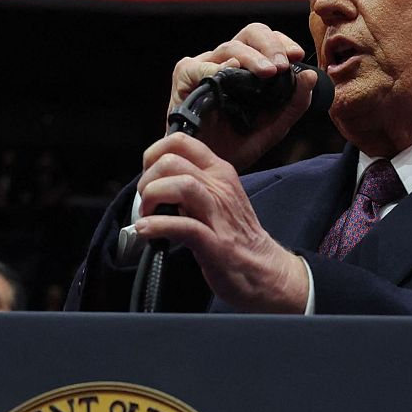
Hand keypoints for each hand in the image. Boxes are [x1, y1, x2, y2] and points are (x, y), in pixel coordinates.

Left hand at [134, 132, 306, 312]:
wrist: (264, 270)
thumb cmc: (237, 236)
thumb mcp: (217, 198)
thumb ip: (192, 184)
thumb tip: (157, 179)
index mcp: (219, 173)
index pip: (181, 141)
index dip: (154, 154)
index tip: (148, 175)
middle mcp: (220, 187)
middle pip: (172, 162)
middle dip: (148, 181)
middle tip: (146, 203)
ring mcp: (219, 214)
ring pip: (180, 185)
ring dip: (153, 198)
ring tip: (147, 215)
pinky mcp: (216, 243)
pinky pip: (183, 226)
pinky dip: (158, 227)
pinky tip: (147, 231)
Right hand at [168, 23, 316, 171]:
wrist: (207, 169)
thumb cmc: (236, 147)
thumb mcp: (274, 127)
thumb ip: (295, 103)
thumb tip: (310, 74)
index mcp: (248, 69)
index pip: (267, 41)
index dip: (283, 42)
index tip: (297, 56)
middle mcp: (227, 62)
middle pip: (251, 33)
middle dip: (270, 44)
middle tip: (281, 66)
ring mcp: (205, 67)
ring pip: (230, 46)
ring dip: (252, 57)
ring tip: (268, 72)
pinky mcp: (184, 77)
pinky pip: (199, 66)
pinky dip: (216, 68)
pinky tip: (230, 73)